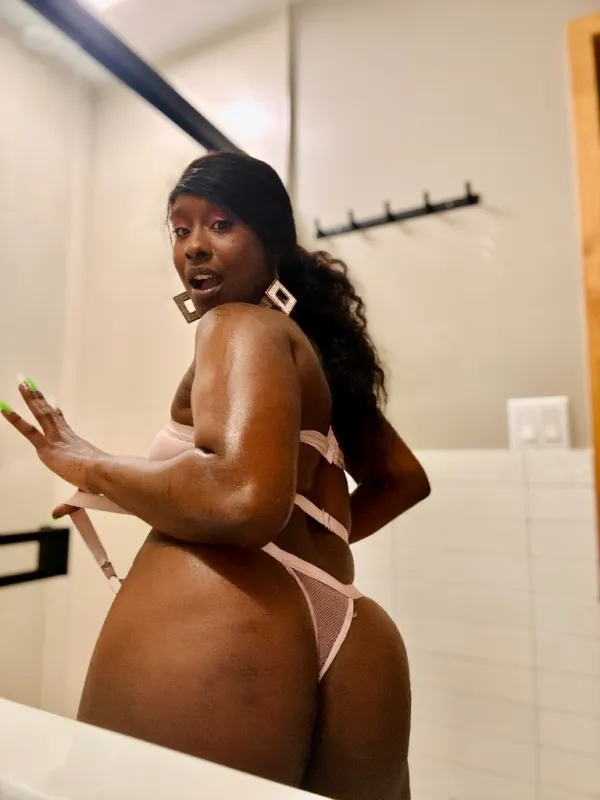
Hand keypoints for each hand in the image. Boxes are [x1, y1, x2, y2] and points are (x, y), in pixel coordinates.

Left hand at [0, 378, 105, 493]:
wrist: (102, 475)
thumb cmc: (100, 483)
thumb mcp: (81, 494)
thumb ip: (68, 504)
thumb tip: (56, 514)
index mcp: (76, 445)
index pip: (63, 425)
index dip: (57, 413)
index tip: (53, 403)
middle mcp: (65, 437)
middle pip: (50, 413)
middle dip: (39, 399)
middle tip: (30, 384)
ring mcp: (56, 439)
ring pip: (41, 414)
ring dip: (30, 398)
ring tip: (21, 383)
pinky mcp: (47, 446)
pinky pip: (27, 430)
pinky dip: (14, 418)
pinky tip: (3, 408)